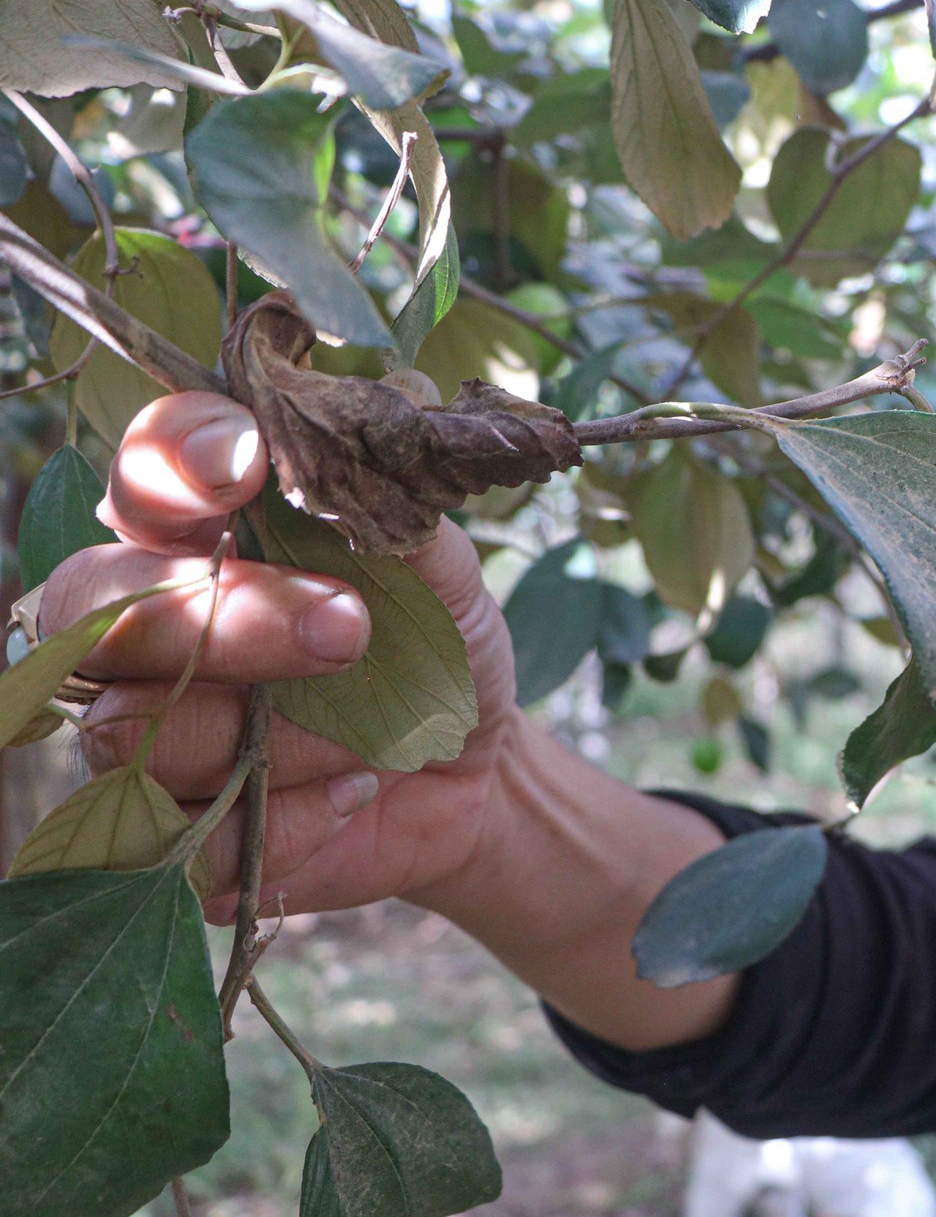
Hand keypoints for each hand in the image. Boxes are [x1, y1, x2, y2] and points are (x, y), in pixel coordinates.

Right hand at [36, 391, 526, 921]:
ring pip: (136, 733)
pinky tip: (354, 793)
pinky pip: (187, 839)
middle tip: (349, 627)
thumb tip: (347, 462)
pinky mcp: (167, 833)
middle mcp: (144, 625)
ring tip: (371, 735)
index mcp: (202, 534)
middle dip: (224, 619)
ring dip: (279, 738)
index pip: (146, 474)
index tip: (243, 467)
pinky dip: (292, 818)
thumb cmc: (436, 648)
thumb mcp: (442, 573)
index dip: (173, 461)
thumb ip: (389, 514)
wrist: (473, 767)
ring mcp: (142, 731)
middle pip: (97, 608)